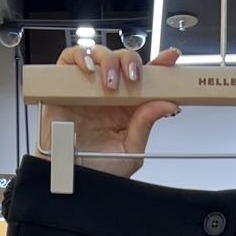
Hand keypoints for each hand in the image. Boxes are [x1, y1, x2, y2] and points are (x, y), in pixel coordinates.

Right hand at [39, 45, 181, 178]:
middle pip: (122, 60)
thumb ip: (146, 125)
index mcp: (126, 108)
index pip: (145, 79)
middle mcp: (107, 95)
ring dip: (108, 61)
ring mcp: (86, 89)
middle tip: (134, 77)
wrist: (70, 180)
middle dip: (131, 61)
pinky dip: (80, 56)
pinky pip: (69, 58)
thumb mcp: (130, 151)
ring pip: (99, 54)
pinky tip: (88, 70)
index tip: (171, 58)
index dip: (159, 65)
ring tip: (110, 83)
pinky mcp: (64, 87)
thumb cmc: (96, 170)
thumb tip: (167, 104)